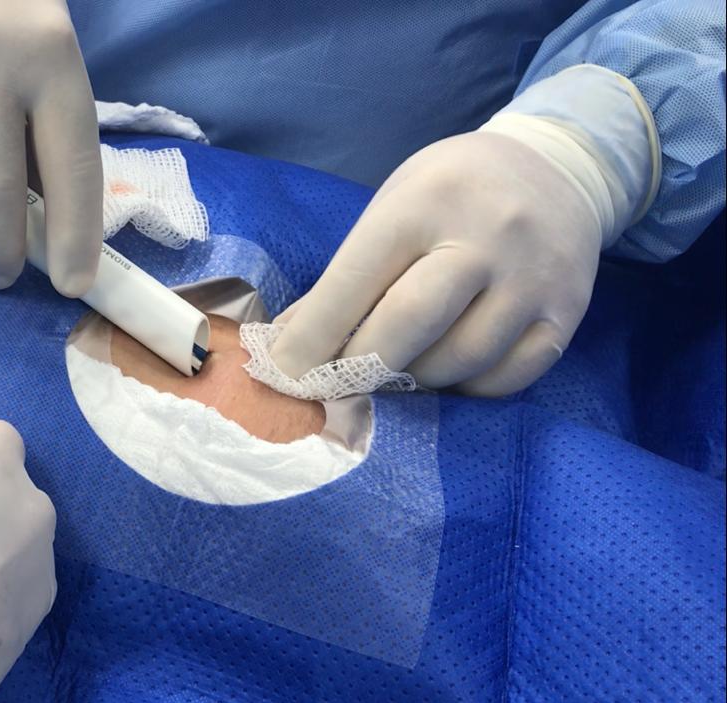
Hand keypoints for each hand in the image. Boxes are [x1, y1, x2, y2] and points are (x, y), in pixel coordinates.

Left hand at [270, 131, 602, 396]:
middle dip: (359, 366)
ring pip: (459, 360)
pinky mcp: (568, 311)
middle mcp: (485, 236)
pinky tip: (449, 368)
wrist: (558, 167)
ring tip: (398, 365)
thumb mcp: (392, 208)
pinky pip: (507, 377)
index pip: (356, 282)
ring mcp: (532, 276)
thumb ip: (347, 276)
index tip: (283, 375)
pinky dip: (467, 386)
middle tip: (333, 385)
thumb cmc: (452, 192)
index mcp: (424, 203)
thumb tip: (290, 344)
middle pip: (409, 325)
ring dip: (415, 379)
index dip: (313, 337)